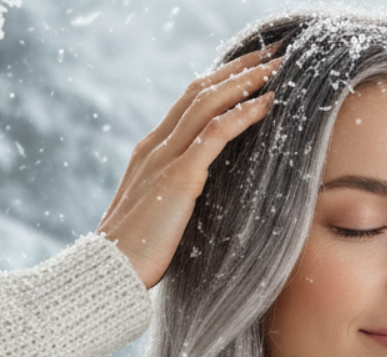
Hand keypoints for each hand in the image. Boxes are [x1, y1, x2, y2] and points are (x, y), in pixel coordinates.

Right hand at [97, 47, 280, 289]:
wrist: (109, 273)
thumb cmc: (138, 254)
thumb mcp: (162, 214)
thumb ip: (180, 195)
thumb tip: (206, 198)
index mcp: (150, 152)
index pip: (189, 102)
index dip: (221, 81)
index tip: (251, 69)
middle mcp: (154, 146)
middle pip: (200, 91)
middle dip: (238, 69)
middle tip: (272, 53)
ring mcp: (163, 158)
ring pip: (208, 103)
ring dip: (246, 81)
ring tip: (277, 67)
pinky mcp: (178, 177)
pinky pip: (215, 134)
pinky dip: (243, 114)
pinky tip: (267, 102)